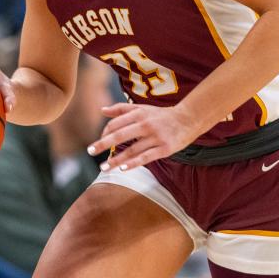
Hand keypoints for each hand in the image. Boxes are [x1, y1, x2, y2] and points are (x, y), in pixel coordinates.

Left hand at [87, 102, 202, 170]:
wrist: (188, 119)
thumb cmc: (161, 115)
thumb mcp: (142, 108)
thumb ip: (121, 109)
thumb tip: (102, 110)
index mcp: (139, 113)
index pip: (116, 123)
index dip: (105, 133)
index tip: (98, 142)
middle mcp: (146, 124)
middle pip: (120, 135)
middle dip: (103, 144)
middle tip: (90, 152)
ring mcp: (156, 137)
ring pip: (132, 150)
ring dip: (116, 160)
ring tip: (103, 167)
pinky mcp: (165, 148)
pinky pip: (146, 157)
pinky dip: (133, 163)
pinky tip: (122, 169)